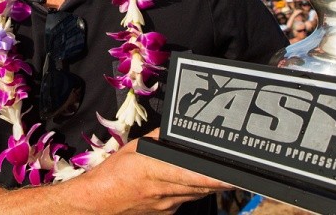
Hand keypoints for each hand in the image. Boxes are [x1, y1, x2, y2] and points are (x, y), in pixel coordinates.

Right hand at [75, 130, 232, 213]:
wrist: (97, 203)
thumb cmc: (113, 173)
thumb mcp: (136, 147)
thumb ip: (160, 138)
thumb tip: (178, 129)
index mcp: (155, 171)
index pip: (194, 176)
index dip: (217, 178)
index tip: (234, 175)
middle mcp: (164, 191)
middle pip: (202, 187)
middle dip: (221, 180)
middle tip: (238, 172)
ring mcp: (167, 206)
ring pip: (197, 194)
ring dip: (209, 185)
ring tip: (223, 176)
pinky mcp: (166, 214)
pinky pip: (186, 200)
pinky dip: (192, 191)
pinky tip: (191, 183)